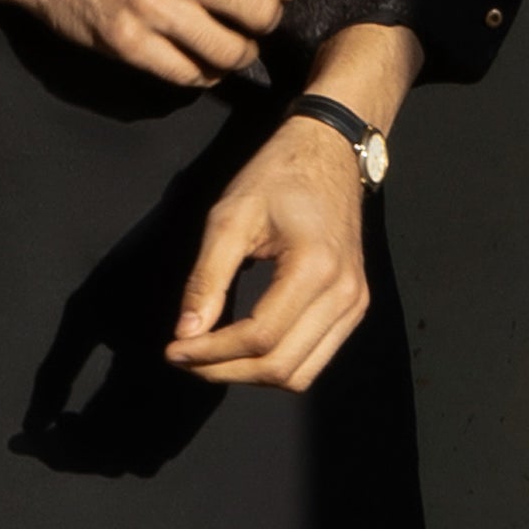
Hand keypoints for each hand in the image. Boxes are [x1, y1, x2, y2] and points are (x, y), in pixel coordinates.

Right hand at [13, 0, 303, 87]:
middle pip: (262, 13)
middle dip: (261, 27)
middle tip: (245, 27)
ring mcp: (153, 7)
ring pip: (229, 52)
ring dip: (234, 58)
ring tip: (222, 50)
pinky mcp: (129, 42)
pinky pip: (189, 75)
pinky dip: (200, 76)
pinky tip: (193, 63)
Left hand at [164, 117, 369, 391]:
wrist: (329, 152)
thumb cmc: (277, 176)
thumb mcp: (229, 218)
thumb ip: (206, 279)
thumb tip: (186, 333)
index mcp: (315, 268)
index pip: (260, 337)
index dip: (212, 353)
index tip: (173, 349)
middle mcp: (345, 294)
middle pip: (282, 366)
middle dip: (226, 371)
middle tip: (185, 359)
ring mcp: (355, 304)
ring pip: (301, 373)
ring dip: (250, 375)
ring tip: (209, 358)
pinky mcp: (354, 307)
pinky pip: (314, 358)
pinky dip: (276, 364)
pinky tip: (242, 349)